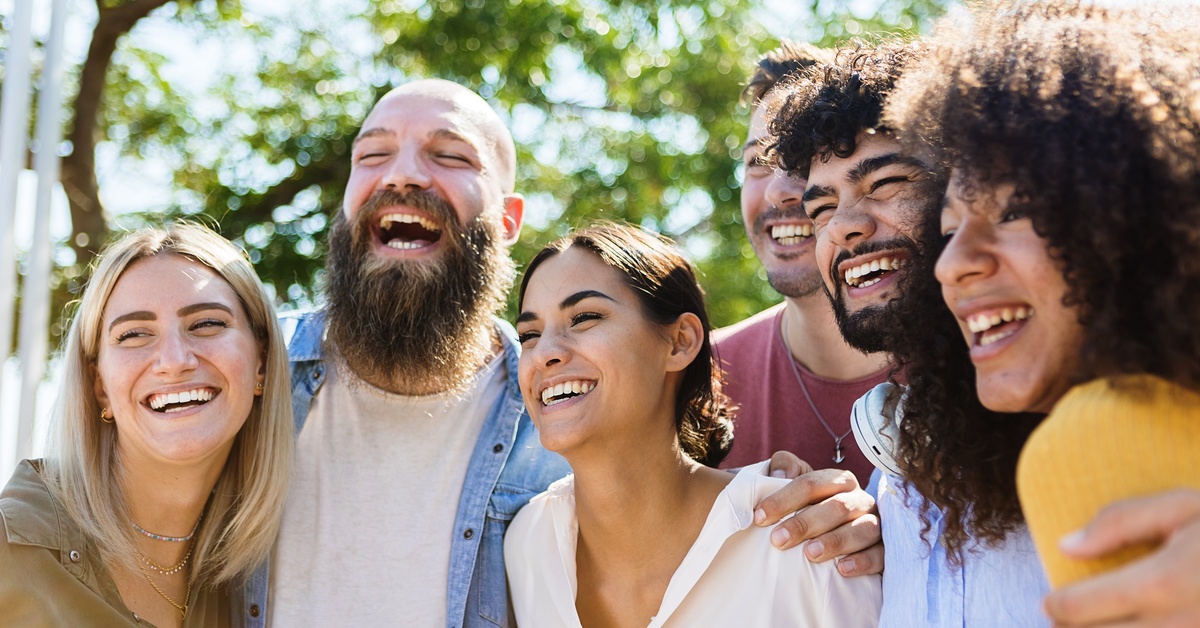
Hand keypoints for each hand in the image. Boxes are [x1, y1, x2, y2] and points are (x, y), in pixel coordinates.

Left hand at [756, 451, 882, 576]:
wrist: (828, 536)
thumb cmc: (806, 509)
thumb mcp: (792, 484)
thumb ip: (784, 467)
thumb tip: (780, 474)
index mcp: (838, 480)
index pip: (811, 484)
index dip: (784, 499)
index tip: (759, 517)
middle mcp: (859, 499)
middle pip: (837, 506)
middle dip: (805, 523)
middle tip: (778, 540)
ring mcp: (875, 524)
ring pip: (863, 529)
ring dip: (836, 541)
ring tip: (810, 554)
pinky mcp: (885, 550)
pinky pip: (881, 555)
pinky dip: (863, 561)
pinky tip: (842, 569)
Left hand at [1043, 489, 1199, 626]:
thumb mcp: (1183, 508)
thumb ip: (1121, 523)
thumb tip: (1068, 545)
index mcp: (1162, 583)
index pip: (1079, 609)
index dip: (1056, 605)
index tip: (1049, 601)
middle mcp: (1177, 623)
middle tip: (1063, 617)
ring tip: (1092, 622)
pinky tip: (1129, 622)